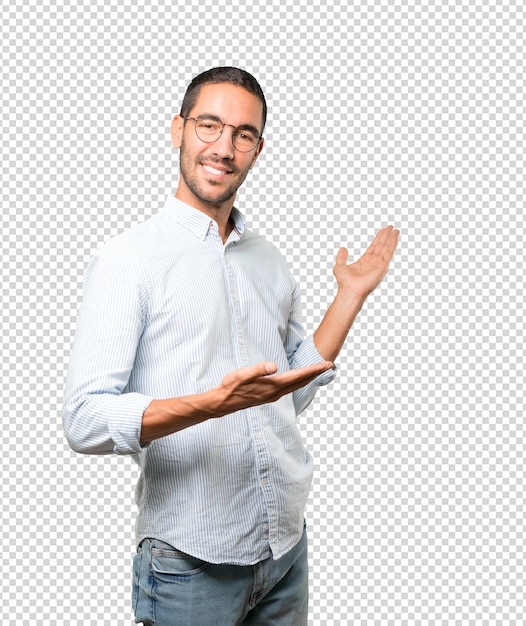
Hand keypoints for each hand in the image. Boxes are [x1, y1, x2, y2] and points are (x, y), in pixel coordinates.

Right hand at [214, 360, 333, 414]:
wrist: (222, 403)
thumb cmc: (230, 387)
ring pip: (296, 386)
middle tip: (330, 365)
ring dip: (308, 378)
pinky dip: (299, 382)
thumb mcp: (242, 375)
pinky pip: (289, 389)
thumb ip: (258, 370)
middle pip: (301, 382)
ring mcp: (272, 396)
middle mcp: (275, 393)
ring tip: (319, 371)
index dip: (313, 370)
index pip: (298, 376)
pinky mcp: (268, 396)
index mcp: (272, 386)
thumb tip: (274, 366)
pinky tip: (299, 380)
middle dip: (316, 374)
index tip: (327, 365)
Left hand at [333, 225, 399, 298]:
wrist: (350, 289)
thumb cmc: (345, 282)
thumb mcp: (339, 266)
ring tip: (396, 230)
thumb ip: (341, 257)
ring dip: (391, 238)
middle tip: (391, 227)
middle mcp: (373, 262)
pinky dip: (392, 244)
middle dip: (386, 236)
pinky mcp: (383, 266)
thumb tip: (343, 248)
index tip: (383, 231)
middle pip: (381, 246)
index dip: (378, 238)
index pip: (373, 247)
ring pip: (386, 248)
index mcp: (365, 261)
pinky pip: (389, 252)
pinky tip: (395, 237)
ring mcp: (379, 264)